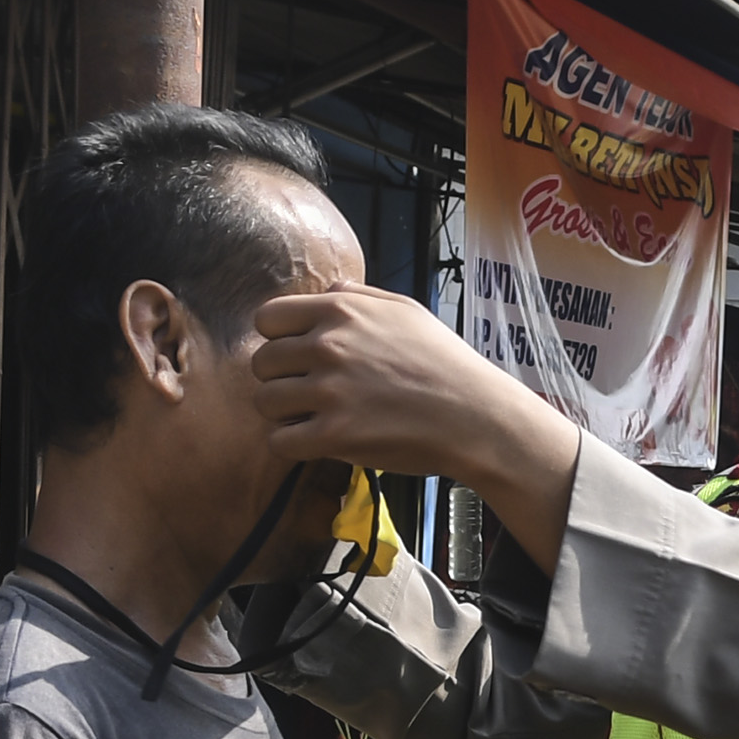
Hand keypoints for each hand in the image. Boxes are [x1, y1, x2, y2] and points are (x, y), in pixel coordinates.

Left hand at [248, 287, 582, 508]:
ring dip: (284, 414)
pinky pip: (281, 442)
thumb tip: (324, 292)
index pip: (267, 318)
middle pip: (262, 363)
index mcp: (341, 311)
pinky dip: (293, 446)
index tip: (297, 358)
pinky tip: (317, 443)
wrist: (477, 416)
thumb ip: (358, 297)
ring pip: (265, 403)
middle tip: (309, 394)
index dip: (277, 340)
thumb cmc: (445, 364)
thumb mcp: (405, 310)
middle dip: (280, 380)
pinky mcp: (335, 435)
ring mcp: (330, 392)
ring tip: (313, 419)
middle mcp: (329, 346)